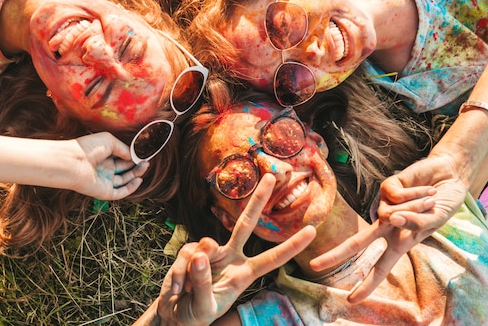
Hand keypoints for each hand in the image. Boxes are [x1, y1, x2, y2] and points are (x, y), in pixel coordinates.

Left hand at [70, 132, 147, 199]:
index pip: (121, 158)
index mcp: (103, 157)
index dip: (132, 157)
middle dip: (136, 166)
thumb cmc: (87, 148)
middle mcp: (104, 169)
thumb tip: (133, 156)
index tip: (142, 154)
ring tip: (145, 166)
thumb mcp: (109, 141)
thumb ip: (123, 148)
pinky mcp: (104, 192)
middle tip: (146, 161)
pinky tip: (138, 180)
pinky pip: (120, 192)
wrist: (72, 161)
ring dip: (136, 174)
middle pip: (124, 170)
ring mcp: (104, 181)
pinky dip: (131, 188)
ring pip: (124, 181)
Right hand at [156, 174, 315, 324]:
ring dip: (193, 270)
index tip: (312, 231)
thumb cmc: (197, 314)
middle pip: (246, 223)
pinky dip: (180, 274)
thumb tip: (200, 253)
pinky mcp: (191, 252)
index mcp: (244, 274)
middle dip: (258, 199)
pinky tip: (178, 290)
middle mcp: (231, 257)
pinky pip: (186, 255)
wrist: (175, 315)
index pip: (272, 258)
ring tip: (186, 291)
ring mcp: (211, 253)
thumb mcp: (204, 307)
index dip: (291, 246)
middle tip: (271, 177)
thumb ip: (203, 282)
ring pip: (206, 244)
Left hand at [309, 155, 467, 302]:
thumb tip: (391, 218)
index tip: (351, 300)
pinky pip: (396, 196)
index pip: (380, 268)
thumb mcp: (434, 221)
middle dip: (336, 254)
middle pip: (358, 242)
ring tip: (431, 199)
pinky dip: (416, 194)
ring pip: (389, 214)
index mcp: (400, 241)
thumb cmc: (443, 205)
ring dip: (417, 207)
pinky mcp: (387, 187)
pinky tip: (425, 190)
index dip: (367, 285)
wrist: (449, 176)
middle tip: (314, 266)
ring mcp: (384, 205)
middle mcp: (387, 225)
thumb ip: (415, 224)